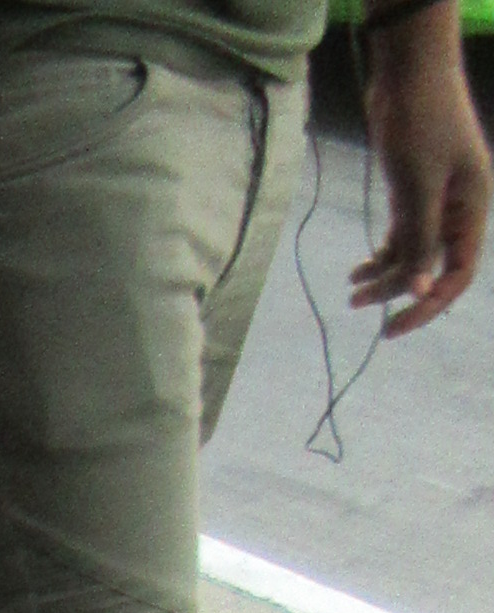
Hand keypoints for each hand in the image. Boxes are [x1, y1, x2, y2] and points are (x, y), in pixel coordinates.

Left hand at [358, 16, 490, 335]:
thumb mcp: (419, 189)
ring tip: (351, 291)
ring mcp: (436, 202)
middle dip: (397, 290)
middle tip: (357, 306)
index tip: (393, 327)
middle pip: (430, 268)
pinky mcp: (414, 192)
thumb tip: (421, 288)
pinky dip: (380, 255)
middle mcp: (458, 210)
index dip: (427, 304)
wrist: (408, 72)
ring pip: (412, 254)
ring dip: (383, 275)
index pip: (457, 275)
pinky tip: (357, 271)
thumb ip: (421, 240)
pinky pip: (402, 236)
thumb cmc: (420, 123)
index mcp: (472, 210)